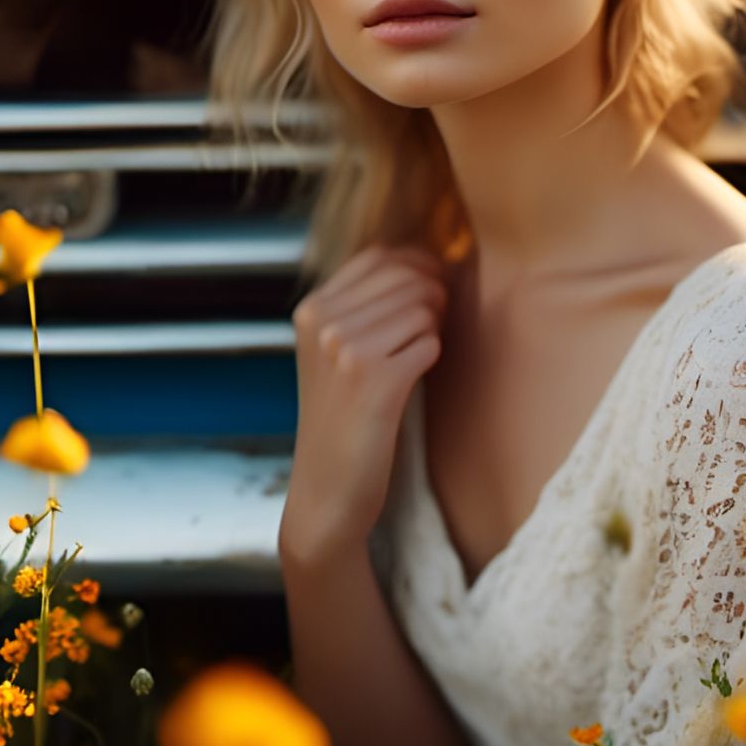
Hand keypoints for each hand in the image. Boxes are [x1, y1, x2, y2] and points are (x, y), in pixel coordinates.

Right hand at [279, 243, 449, 561]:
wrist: (326, 490)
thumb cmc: (342, 418)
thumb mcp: (333, 351)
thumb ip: (364, 304)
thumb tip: (426, 260)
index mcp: (311, 309)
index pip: (380, 256)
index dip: (417, 265)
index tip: (429, 292)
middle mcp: (324, 323)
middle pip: (407, 276)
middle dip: (433, 296)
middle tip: (431, 327)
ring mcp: (346, 351)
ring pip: (423, 307)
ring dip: (432, 329)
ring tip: (415, 357)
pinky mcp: (375, 382)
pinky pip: (430, 343)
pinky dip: (431, 357)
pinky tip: (413, 378)